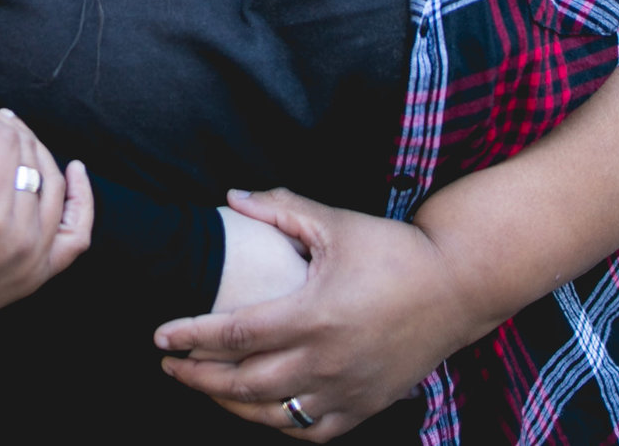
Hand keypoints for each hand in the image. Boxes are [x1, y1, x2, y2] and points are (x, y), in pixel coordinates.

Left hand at [155, 189, 485, 439]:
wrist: (457, 286)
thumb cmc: (394, 250)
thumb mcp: (334, 222)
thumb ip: (279, 207)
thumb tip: (229, 197)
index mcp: (313, 315)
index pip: (234, 334)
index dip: (191, 338)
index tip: (161, 337)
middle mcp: (327, 361)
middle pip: (243, 383)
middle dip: (197, 377)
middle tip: (170, 366)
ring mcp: (347, 390)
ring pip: (272, 415)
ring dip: (230, 405)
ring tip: (206, 386)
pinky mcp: (366, 405)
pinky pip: (311, 431)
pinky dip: (279, 424)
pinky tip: (260, 409)